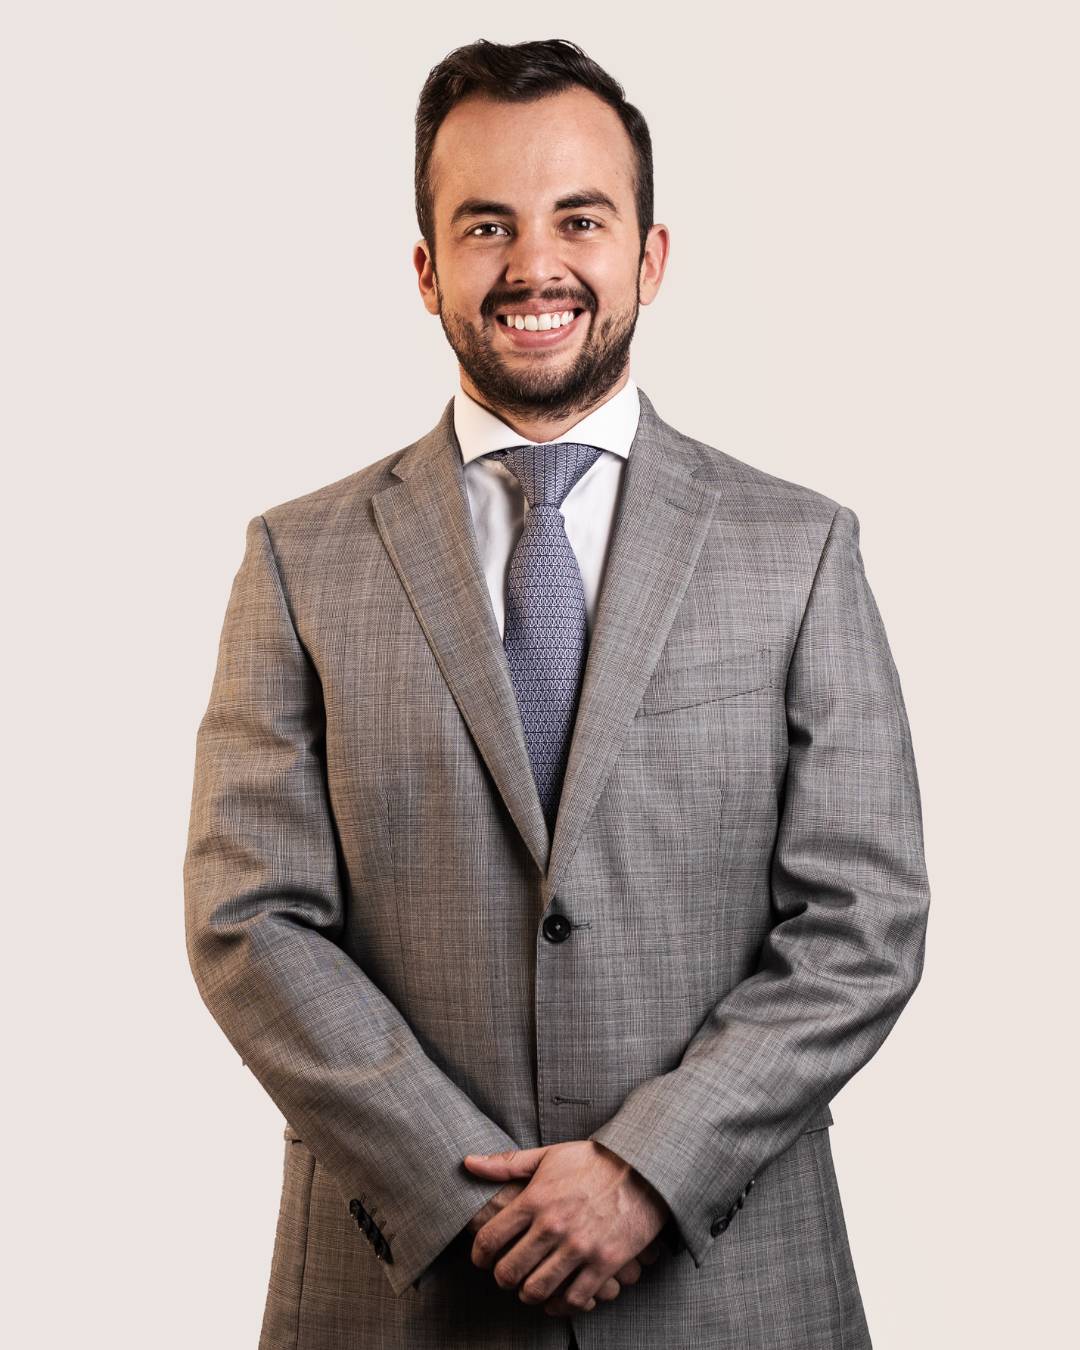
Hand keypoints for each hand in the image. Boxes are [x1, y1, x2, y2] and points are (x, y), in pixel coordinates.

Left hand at [464, 1140, 668, 1313]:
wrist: (645, 1166)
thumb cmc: (594, 1160)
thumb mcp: (549, 1155)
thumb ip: (506, 1163)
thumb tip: (468, 1163)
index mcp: (535, 1199)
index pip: (490, 1239)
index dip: (479, 1256)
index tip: (482, 1259)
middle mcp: (553, 1226)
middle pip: (509, 1272)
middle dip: (503, 1278)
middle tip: (507, 1275)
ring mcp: (579, 1247)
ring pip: (537, 1290)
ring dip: (529, 1294)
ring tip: (531, 1286)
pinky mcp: (605, 1263)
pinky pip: (573, 1298)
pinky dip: (561, 1305)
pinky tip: (558, 1297)